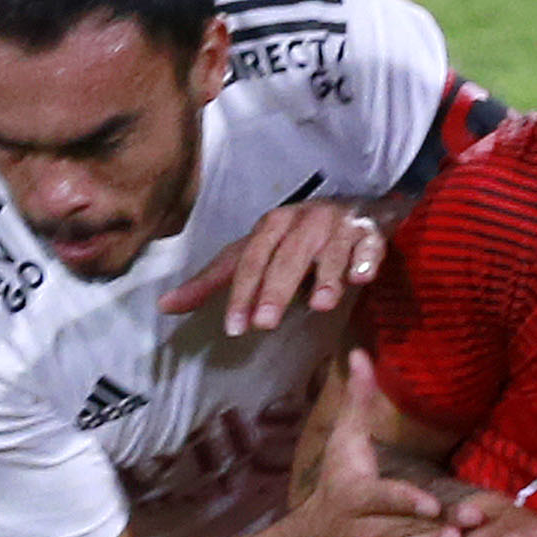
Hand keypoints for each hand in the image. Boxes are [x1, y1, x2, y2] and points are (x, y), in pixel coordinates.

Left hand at [161, 199, 390, 336]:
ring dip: (327, 275)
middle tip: (265, 324)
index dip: (242, 293)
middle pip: (287, 256)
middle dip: (276, 289)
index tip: (235, 328)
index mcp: (273, 225)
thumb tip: (165, 306)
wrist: (357, 208)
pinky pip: (370, 245)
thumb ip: (215, 280)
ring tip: (322, 305)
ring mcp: (339, 224)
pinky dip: (367, 259)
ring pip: (331, 249)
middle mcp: (304, 220)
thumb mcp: (255, 254)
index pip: (251, 260)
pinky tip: (363, 278)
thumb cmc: (298, 238)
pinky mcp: (370, 231)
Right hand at [267, 354, 458, 536]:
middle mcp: (368, 532)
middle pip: (405, 529)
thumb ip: (357, 402)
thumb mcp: (341, 444)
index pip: (382, 500)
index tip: (428, 504)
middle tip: (470, 523)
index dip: (405, 502)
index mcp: (357, 498)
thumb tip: (361, 354)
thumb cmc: (334, 488)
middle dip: (435, 527)